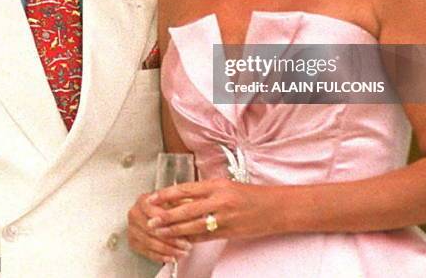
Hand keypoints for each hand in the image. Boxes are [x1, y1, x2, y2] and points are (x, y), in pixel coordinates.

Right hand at [127, 193, 191, 263]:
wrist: (160, 215)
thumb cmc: (170, 207)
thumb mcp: (176, 199)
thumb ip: (178, 204)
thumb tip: (187, 208)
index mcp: (143, 200)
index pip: (151, 210)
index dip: (165, 219)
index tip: (178, 227)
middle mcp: (134, 213)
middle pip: (150, 229)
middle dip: (170, 239)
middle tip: (185, 244)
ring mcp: (132, 229)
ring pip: (150, 243)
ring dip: (168, 250)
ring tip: (181, 252)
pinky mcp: (133, 242)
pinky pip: (147, 253)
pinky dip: (161, 257)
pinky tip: (172, 257)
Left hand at [147, 179, 281, 241]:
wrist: (275, 208)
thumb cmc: (252, 195)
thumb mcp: (228, 186)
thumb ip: (207, 191)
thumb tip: (182, 197)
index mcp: (217, 184)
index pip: (186, 189)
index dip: (167, 194)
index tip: (153, 198)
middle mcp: (219, 199)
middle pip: (186, 208)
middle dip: (166, 215)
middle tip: (151, 220)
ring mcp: (224, 217)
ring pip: (192, 225)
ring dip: (174, 230)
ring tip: (160, 232)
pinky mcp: (228, 232)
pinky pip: (204, 236)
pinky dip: (190, 239)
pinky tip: (180, 242)